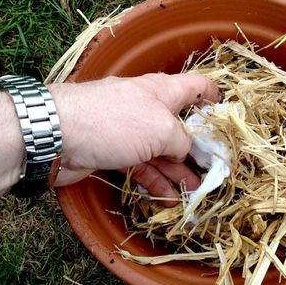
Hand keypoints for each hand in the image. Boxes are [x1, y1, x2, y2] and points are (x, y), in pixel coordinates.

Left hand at [49, 73, 218, 205]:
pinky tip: (167, 197)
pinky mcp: (114, 151)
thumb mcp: (162, 129)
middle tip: (213, 169)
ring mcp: (130, 131)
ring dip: (178, 171)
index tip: (227, 116)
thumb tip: (184, 152)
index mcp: (163, 91)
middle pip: (181, 126)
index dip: (216, 98)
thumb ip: (182, 141)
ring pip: (162, 151)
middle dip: (198, 148)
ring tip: (193, 191)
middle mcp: (148, 108)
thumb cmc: (115, 122)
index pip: (197, 87)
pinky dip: (155, 180)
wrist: (58, 135)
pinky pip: (142, 166)